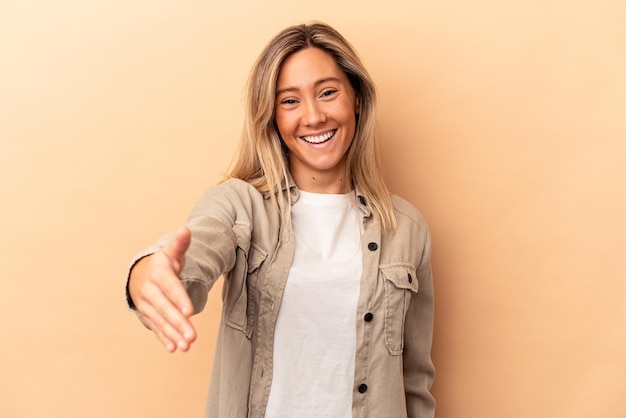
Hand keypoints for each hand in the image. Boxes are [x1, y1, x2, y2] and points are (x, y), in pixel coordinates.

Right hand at [128, 226, 195, 351]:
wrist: (140, 273)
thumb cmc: (162, 264)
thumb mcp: (171, 253)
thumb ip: (180, 243)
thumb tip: (186, 229)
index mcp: (158, 274)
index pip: (170, 287)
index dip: (179, 298)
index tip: (190, 311)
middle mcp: (149, 291)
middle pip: (165, 308)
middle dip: (178, 323)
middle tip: (192, 336)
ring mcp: (147, 305)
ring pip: (160, 321)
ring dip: (173, 334)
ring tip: (187, 346)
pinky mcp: (147, 315)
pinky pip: (156, 328)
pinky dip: (164, 338)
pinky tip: (174, 348)